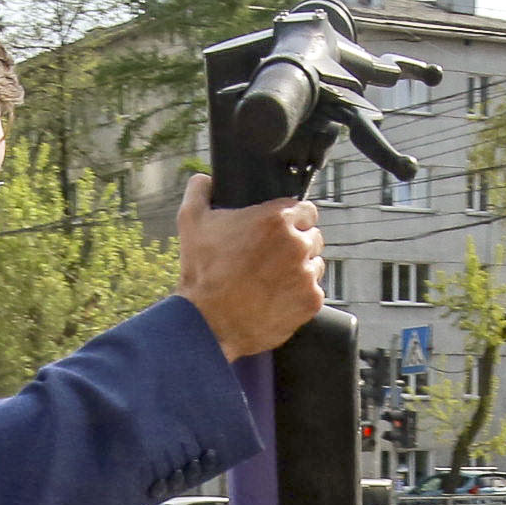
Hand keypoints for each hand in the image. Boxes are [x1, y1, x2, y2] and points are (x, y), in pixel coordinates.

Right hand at [175, 173, 323, 359]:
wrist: (208, 324)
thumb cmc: (201, 273)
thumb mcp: (190, 222)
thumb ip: (199, 191)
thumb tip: (204, 179)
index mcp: (276, 219)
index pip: (306, 209)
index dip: (293, 219)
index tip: (281, 230)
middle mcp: (297, 244)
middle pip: (313, 236)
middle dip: (297, 244)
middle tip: (273, 258)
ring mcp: (306, 274)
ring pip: (315, 265)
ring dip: (300, 270)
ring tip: (273, 280)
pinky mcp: (310, 302)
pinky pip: (314, 292)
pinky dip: (299, 296)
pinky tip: (277, 299)